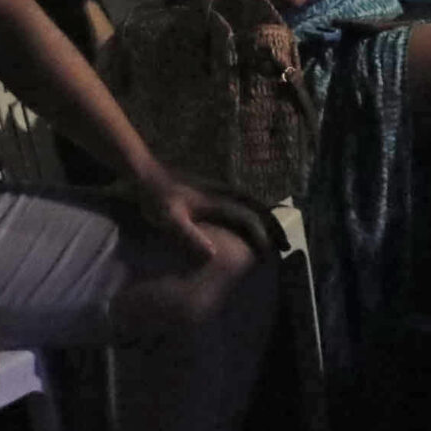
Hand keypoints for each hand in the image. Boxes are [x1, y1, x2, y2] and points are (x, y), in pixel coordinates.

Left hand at [131, 170, 266, 263]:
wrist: (146, 174)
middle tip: (285, 245)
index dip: (261, 236)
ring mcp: (220, 190)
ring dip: (267, 218)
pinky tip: (251, 218)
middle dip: (273, 226)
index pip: (248, 219)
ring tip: (275, 234)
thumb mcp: (170, 220)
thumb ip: (189, 237)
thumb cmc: (157, 199)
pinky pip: (243, 201)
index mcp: (218, 202)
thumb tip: (213, 256)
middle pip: (258, 208)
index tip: (270, 253)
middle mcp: (224, 193)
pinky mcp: (213, 190)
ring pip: (252, 203)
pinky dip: (255, 211)